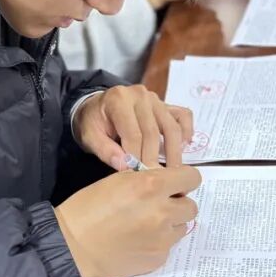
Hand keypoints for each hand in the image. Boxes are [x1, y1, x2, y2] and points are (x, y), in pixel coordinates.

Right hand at [55, 165, 201, 276]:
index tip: (174, 185)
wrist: (72, 246)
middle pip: (191, 206)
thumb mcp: (116, 180)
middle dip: (178, 204)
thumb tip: (164, 181)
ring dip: (170, 224)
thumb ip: (145, 179)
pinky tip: (136, 241)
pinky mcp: (157, 259)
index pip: (192, 178)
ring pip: (181, 227)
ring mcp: (162, 239)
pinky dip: (157, 242)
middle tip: (158, 206)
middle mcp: (163, 213)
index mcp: (152, 187)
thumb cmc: (87, 208)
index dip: (184, 180)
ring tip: (145, 225)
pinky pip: (168, 246)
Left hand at [73, 85, 193, 168]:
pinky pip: (183, 116)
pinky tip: (183, 149)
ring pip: (171, 126)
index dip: (136, 157)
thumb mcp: (89, 136)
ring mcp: (155, 98)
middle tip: (155, 181)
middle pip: (153, 131)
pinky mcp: (166, 104)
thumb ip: (105, 150)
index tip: (138, 177)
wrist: (96, 107)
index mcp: (119, 99)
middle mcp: (140, 95)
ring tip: (172, 173)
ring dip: (174, 152)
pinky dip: (186, 132)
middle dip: (154, 158)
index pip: (133, 133)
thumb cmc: (93, 123)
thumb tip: (125, 166)